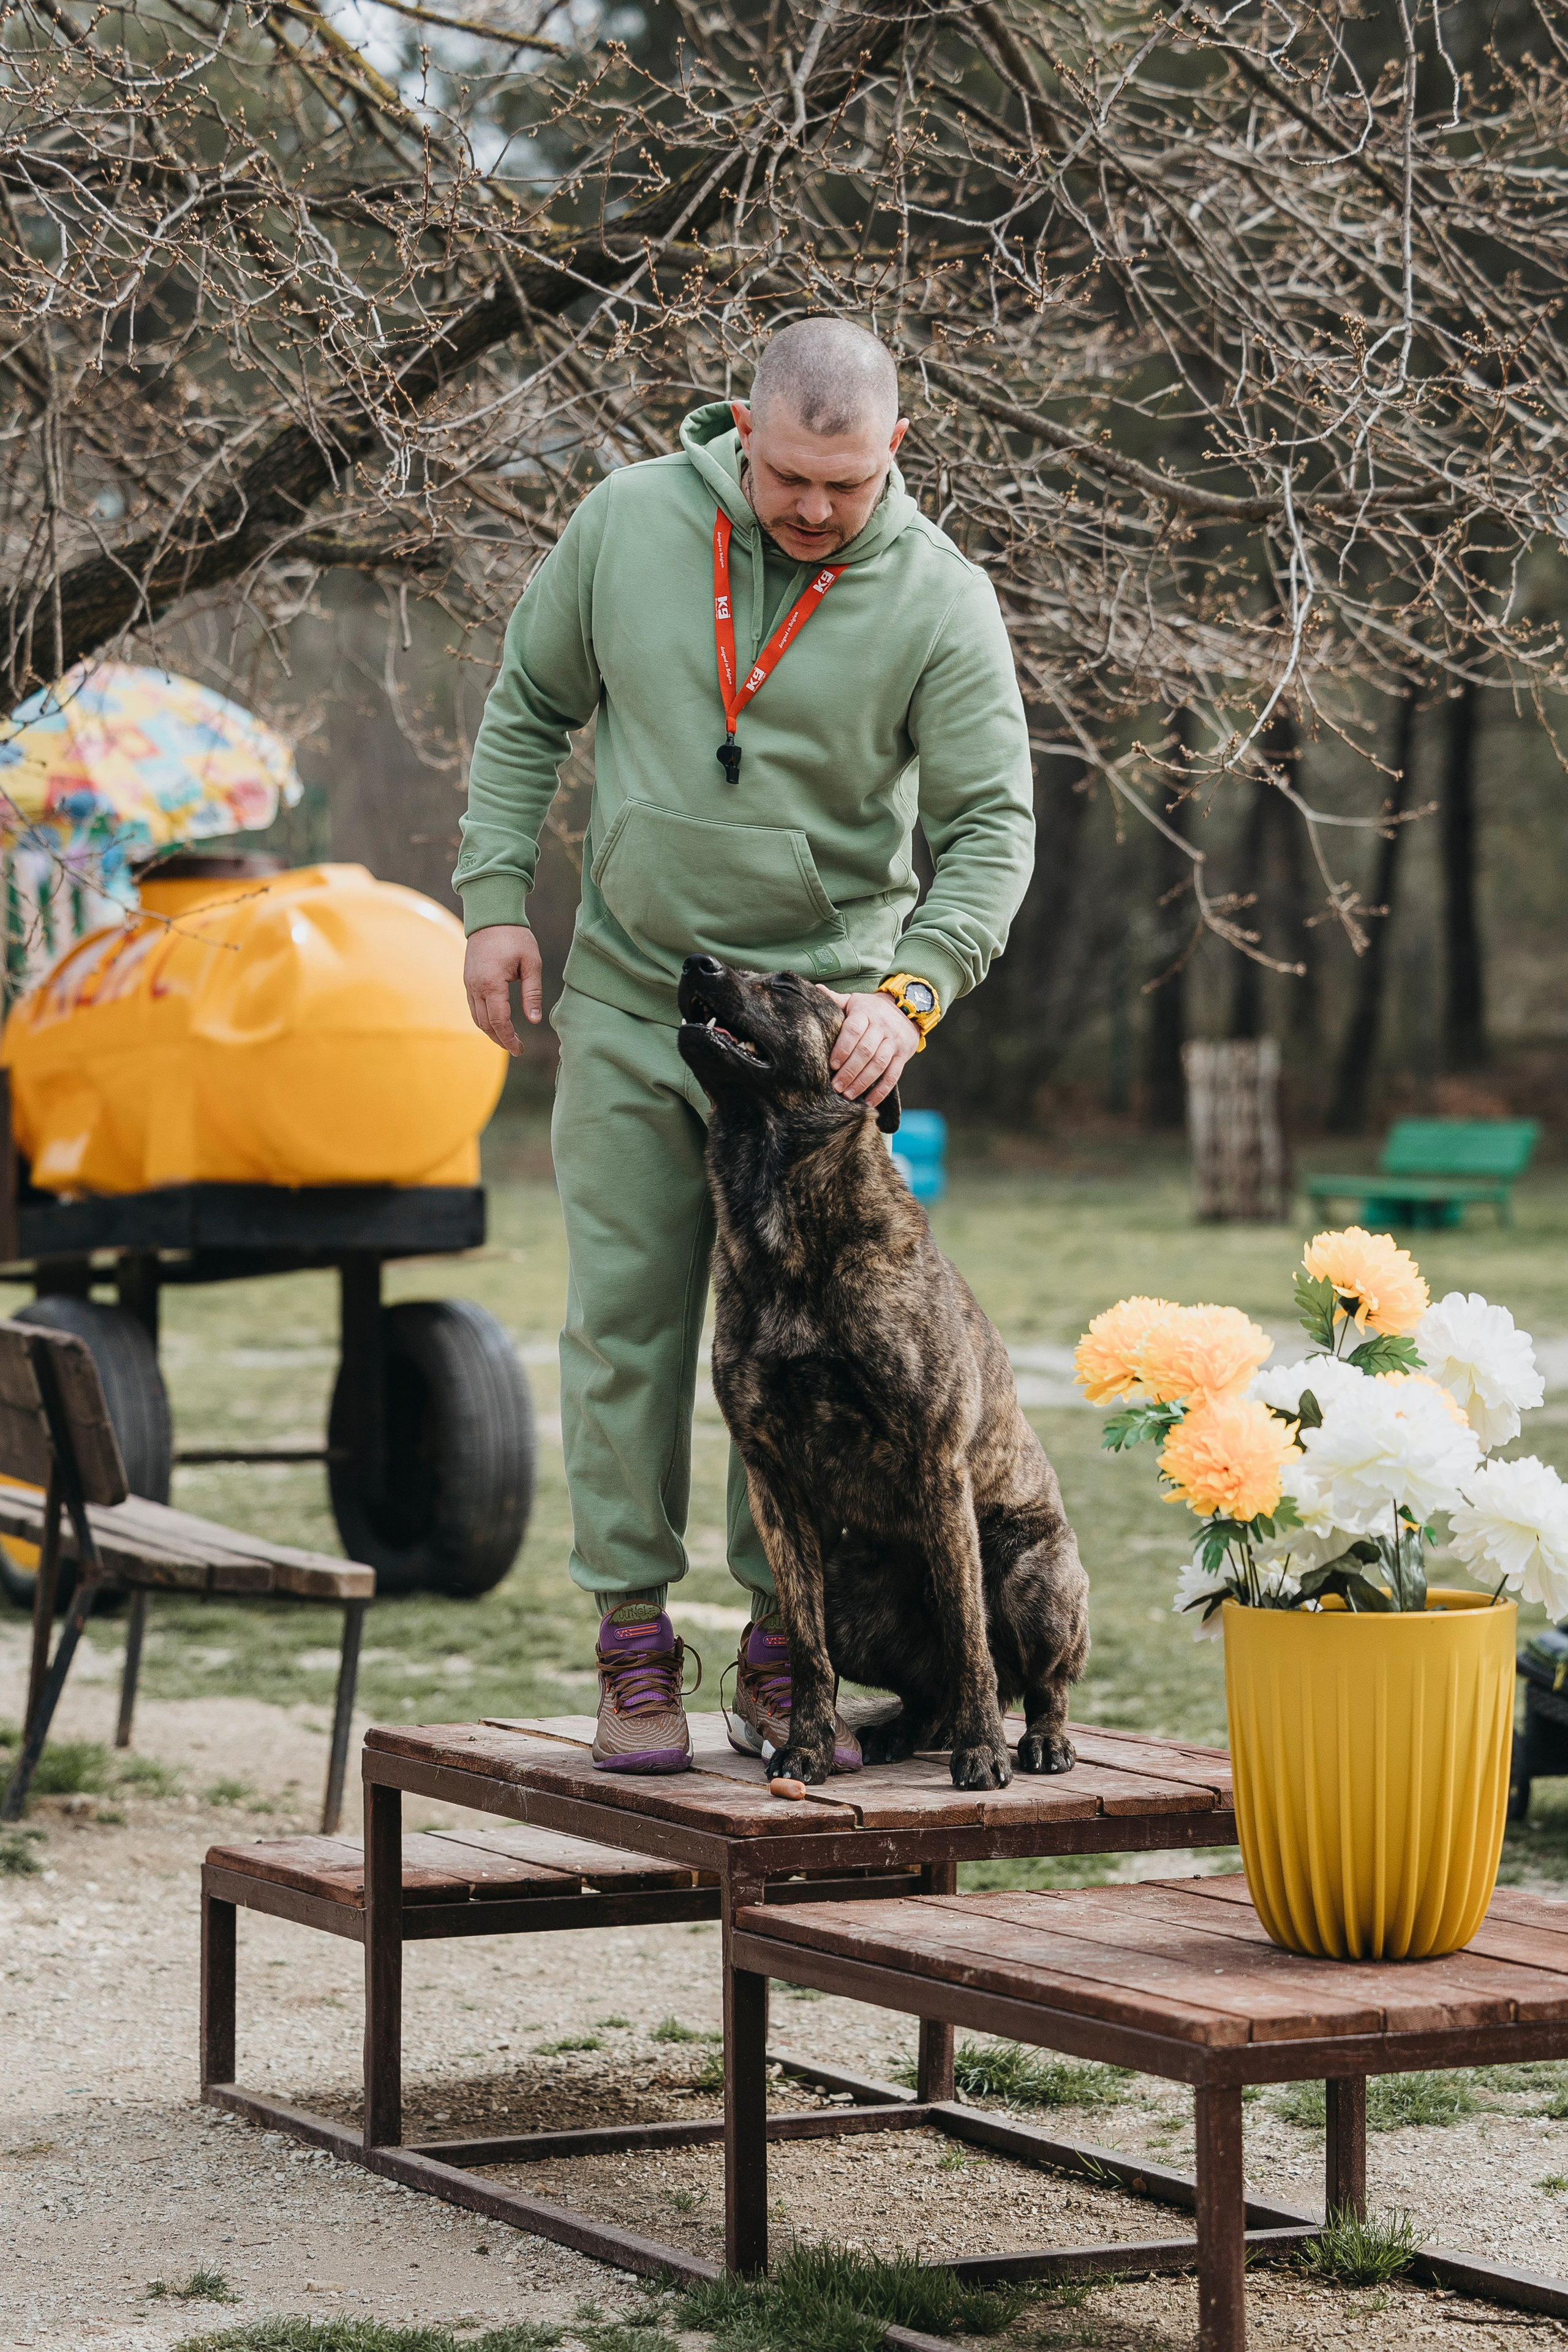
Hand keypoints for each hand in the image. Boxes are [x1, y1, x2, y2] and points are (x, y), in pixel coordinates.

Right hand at [464, 925, 542, 1055]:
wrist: (490, 916)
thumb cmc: (515, 937)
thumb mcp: (531, 963)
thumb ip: (532, 993)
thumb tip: (534, 1021)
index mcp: (492, 983)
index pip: (499, 1021)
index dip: (509, 1039)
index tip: (520, 1050)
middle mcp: (476, 986)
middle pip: (485, 1024)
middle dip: (500, 1040)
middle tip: (517, 1049)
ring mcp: (469, 984)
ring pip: (476, 1018)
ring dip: (491, 1032)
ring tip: (508, 1040)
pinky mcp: (467, 980)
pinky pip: (473, 1007)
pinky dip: (484, 1020)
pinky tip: (497, 1023)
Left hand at [823, 988, 919, 1107]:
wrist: (908, 1008)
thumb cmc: (871, 1009)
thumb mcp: (855, 1001)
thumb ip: (835, 999)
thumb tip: (816, 990)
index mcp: (866, 1013)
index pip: (853, 1030)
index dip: (842, 1048)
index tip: (831, 1064)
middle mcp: (881, 1027)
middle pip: (866, 1051)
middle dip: (850, 1071)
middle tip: (836, 1086)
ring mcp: (893, 1042)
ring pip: (879, 1064)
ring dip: (863, 1082)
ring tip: (848, 1095)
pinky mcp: (902, 1055)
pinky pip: (893, 1075)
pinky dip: (882, 1090)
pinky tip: (869, 1102)